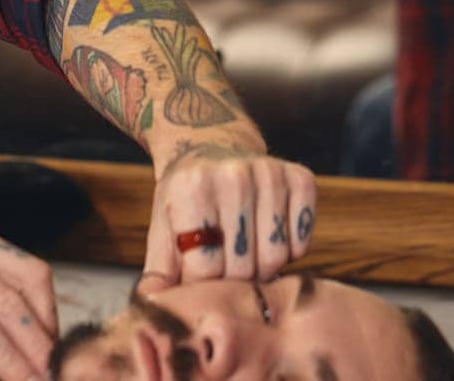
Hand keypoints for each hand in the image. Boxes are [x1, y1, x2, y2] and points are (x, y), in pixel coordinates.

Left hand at [138, 134, 316, 293]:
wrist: (211, 145)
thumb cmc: (185, 196)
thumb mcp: (162, 227)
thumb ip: (158, 272)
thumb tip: (152, 307)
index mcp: (192, 188)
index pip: (204, 268)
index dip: (200, 282)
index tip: (197, 270)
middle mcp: (233, 175)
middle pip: (242, 268)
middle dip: (231, 278)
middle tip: (223, 262)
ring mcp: (270, 174)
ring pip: (275, 260)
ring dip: (261, 268)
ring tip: (244, 250)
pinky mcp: (301, 178)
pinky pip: (301, 244)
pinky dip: (287, 251)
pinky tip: (267, 234)